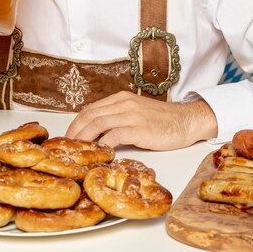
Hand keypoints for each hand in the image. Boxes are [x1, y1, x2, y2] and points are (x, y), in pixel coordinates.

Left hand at [65, 91, 217, 150]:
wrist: (186, 120)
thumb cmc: (162, 120)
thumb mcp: (136, 112)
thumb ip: (118, 117)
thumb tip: (97, 131)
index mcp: (120, 98)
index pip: (90, 109)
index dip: (76, 123)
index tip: (68, 136)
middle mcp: (123, 103)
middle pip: (90, 115)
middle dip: (75, 131)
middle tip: (67, 146)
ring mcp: (130, 114)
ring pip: (97, 123)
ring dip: (84, 138)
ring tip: (77, 151)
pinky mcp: (138, 128)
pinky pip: (114, 135)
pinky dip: (103, 145)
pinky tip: (99, 154)